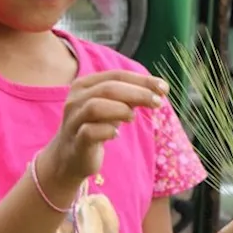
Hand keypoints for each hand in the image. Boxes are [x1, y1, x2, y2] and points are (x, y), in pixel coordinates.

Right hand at [44, 69, 168, 183]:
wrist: (68, 157)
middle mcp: (76, 99)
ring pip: (95, 107)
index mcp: (85, 85)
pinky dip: (107, 131)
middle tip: (158, 102)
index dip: (142, 80)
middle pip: (108, 88)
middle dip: (137, 93)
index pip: (117, 75)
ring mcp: (73, 121)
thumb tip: (158, 89)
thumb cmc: (94, 125)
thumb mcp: (112, 106)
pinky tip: (116, 134)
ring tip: (133, 117)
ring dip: (121, 109)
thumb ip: (129, 96)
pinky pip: (90, 132)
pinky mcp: (76, 142)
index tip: (164, 87)